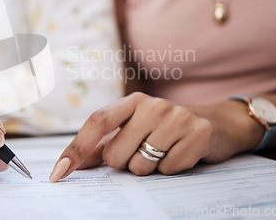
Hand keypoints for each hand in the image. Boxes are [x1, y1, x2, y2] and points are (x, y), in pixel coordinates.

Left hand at [49, 92, 262, 181]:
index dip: (76, 149)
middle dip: (125, 163)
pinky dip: (171, 169)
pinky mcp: (198, 133)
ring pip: (141, 166)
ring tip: (164, 152)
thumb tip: (71, 164)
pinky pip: (168, 170)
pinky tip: (181, 154)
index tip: (58, 173)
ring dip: (149, 168)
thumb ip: (104, 144)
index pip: (96, 122)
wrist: (216, 123)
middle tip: (144, 152)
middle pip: (115, 155)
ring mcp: (176, 117)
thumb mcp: (135, 128)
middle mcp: (152, 105)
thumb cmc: (165, 128)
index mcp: (131, 102)